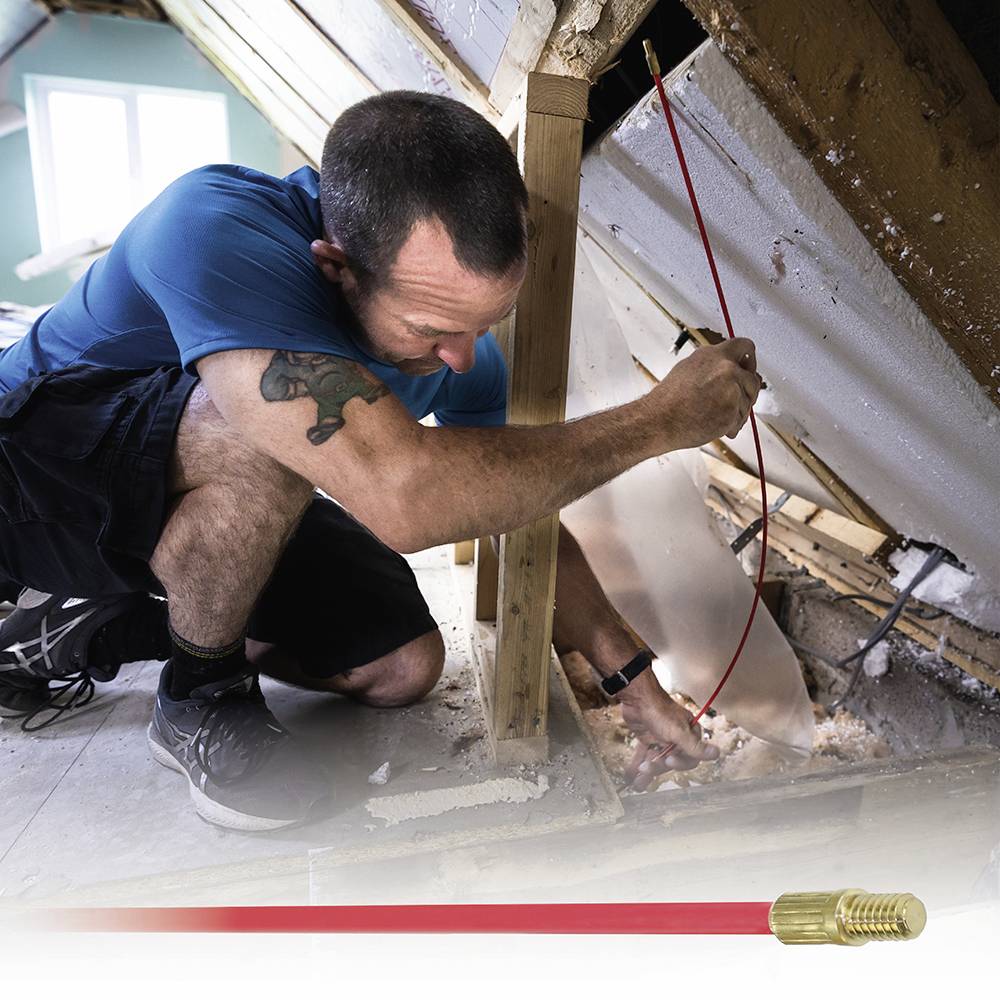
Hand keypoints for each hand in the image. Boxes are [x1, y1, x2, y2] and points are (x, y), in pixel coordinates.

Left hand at [618, 671, 719, 790]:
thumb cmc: (659, 710)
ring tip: (637, 783)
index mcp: (690, 734)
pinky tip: (631, 775)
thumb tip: (717, 753)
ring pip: (657, 760)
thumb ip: (696, 747)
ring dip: (647, 771)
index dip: (680, 763)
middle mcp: (678, 737)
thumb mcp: (679, 731)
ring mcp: (662, 738)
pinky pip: (645, 754)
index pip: (690, 758)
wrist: (636, 697)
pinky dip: (638, 763)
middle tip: (645, 769)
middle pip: (671, 761)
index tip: (668, 761)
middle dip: (658, 768)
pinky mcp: (648, 738)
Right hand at [644, 337, 762, 450]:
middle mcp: (725, 368)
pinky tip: (714, 424)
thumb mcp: (689, 369)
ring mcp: (730, 389)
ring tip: (713, 415)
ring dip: (737, 411)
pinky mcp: (732, 410)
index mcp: (714, 355)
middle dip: (745, 393)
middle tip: (731, 402)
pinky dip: (731, 425)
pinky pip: (741, 419)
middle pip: (753, 379)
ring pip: (748, 401)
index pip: (744, 346)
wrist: (659, 420)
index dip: (750, 360)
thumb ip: (713, 367)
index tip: (748, 368)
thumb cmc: (668, 401)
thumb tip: (731, 370)